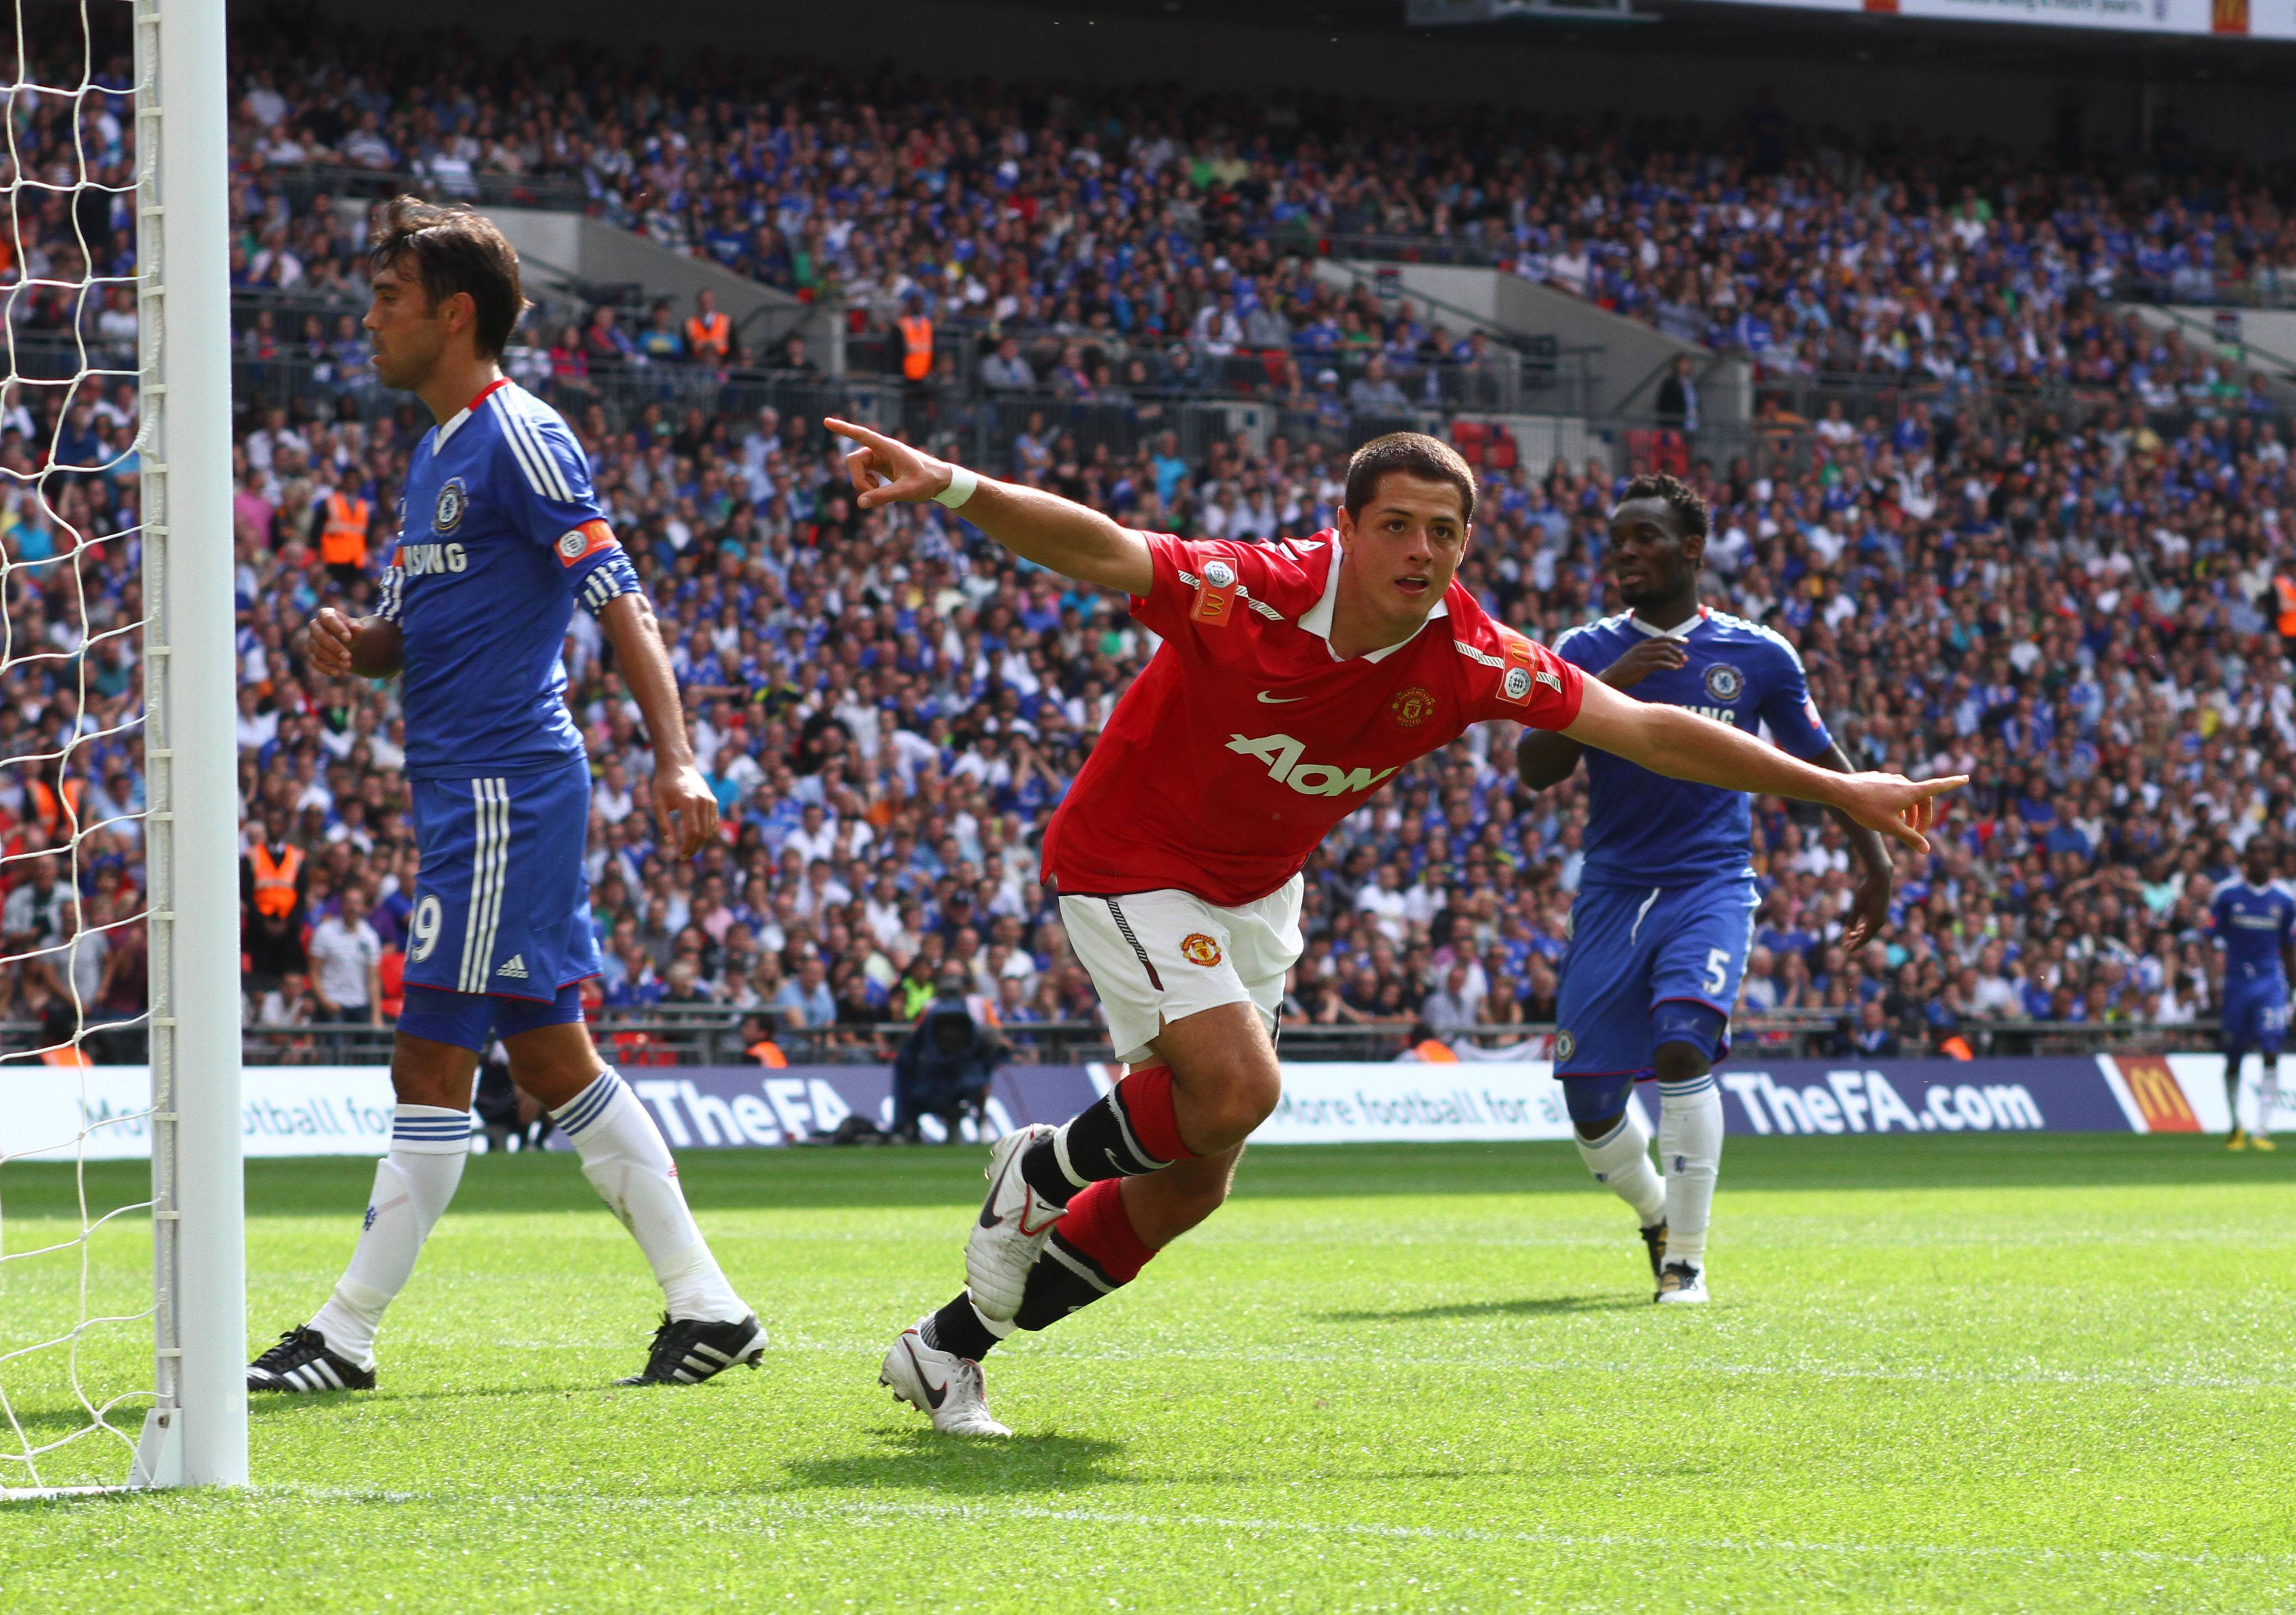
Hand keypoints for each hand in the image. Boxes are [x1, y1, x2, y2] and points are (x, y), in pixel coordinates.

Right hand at [307, 607, 358, 677]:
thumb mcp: (356, 628)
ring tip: (347, 665)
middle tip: (348, 656)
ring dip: (332, 658)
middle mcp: (315, 626)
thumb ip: (357, 628)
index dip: (337, 628)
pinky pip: (314, 662)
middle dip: (334, 646)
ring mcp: (311, 640)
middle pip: (320, 635)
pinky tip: (337, 672)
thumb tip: (358, 629)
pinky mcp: (312, 654)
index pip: (328, 619)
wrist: (347, 641)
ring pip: (317, 649)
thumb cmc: (350, 631)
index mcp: (325, 614)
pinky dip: (325, 668)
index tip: (348, 638)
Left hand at [652, 762, 720, 860]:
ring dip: (701, 843)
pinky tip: (696, 839)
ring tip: (689, 849)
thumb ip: (663, 824)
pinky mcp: (713, 801)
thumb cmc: (663, 784)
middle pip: (703, 834)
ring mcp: (710, 801)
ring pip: (710, 830)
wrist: (678, 765)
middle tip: (684, 856)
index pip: (693, 832)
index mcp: (688, 802)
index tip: (680, 856)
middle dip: (694, 848)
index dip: (687, 847)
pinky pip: (713, 823)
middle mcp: (703, 801)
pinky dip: (707, 833)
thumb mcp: (657, 804)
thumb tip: (670, 844)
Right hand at [825, 416, 956, 508]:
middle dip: (857, 479)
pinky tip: (879, 490)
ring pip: (856, 468)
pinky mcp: (879, 465)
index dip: (843, 429)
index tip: (826, 421)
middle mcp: (880, 449)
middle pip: (853, 460)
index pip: (862, 435)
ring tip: (879, 492)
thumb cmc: (927, 482)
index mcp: (888, 448)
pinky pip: (862, 473)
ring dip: (862, 483)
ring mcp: (879, 457)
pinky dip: (866, 484)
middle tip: (872, 494)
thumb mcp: (907, 491)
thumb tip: (860, 503)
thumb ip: (884, 497)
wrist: (940, 481)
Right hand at [1600, 638, 1685, 689]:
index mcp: (1643, 644)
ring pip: (1664, 653)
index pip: (1663, 637)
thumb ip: (1650, 654)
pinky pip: (1659, 663)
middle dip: (1678, 651)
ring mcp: (1641, 656)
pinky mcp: (1641, 666)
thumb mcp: (1638, 657)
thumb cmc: (1626, 669)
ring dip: (1675, 659)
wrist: (1612, 677)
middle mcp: (1643, 647)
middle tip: (1685, 658)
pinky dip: (1669, 665)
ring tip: (1681, 665)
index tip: (1686, 642)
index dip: (1676, 638)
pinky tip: (1675, 668)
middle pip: (1666, 645)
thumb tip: (1666, 656)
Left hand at [1832, 772, 1967, 853]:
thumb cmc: (1866, 809)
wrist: (1840, 791)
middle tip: (1917, 835)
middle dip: (1923, 817)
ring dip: (1910, 813)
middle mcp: (1902, 782)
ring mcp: (1889, 779)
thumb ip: (1910, 838)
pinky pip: (1894, 793)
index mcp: (1910, 791)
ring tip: (1902, 829)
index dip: (1953, 783)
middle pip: (1922, 799)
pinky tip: (1888, 816)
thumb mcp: (1890, 827)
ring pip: (1907, 796)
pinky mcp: (1878, 780)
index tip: (1966, 777)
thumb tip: (1927, 850)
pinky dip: (1897, 806)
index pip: (1938, 786)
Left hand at [1839, 858, 1892, 952]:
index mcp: (1875, 923)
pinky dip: (1864, 928)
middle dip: (1856, 941)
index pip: (1864, 939)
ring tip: (1849, 937)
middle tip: (1845, 946)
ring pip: (1870, 930)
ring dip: (1859, 934)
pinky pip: (1872, 924)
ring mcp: (1881, 917)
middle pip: (1867, 936)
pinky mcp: (1881, 911)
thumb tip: (1847, 933)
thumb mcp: (1857, 906)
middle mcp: (1880, 922)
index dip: (1855, 945)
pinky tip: (1858, 929)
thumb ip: (1852, 920)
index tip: (1847, 950)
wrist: (1881, 878)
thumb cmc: (1867, 891)